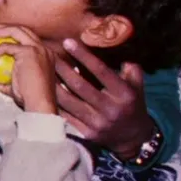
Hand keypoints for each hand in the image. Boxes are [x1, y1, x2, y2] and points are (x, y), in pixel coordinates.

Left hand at [0, 26, 57, 113]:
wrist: (39, 104)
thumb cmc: (29, 99)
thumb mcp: (16, 86)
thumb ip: (6, 79)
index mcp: (44, 55)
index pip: (27, 38)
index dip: (11, 34)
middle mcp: (44, 49)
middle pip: (22, 29)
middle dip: (3, 27)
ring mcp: (38, 49)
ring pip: (14, 31)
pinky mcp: (29, 52)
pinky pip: (6, 47)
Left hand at [55, 38, 154, 158]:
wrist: (133, 138)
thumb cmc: (131, 104)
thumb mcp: (137, 86)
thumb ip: (130, 68)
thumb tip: (116, 50)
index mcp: (123, 94)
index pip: (100, 71)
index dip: (83, 55)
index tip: (67, 42)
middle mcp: (110, 109)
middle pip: (78, 85)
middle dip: (61, 67)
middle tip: (48, 53)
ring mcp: (97, 123)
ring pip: (67, 101)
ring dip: (52, 84)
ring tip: (42, 70)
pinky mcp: (86, 134)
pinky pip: (64, 115)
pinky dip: (53, 102)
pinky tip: (44, 90)